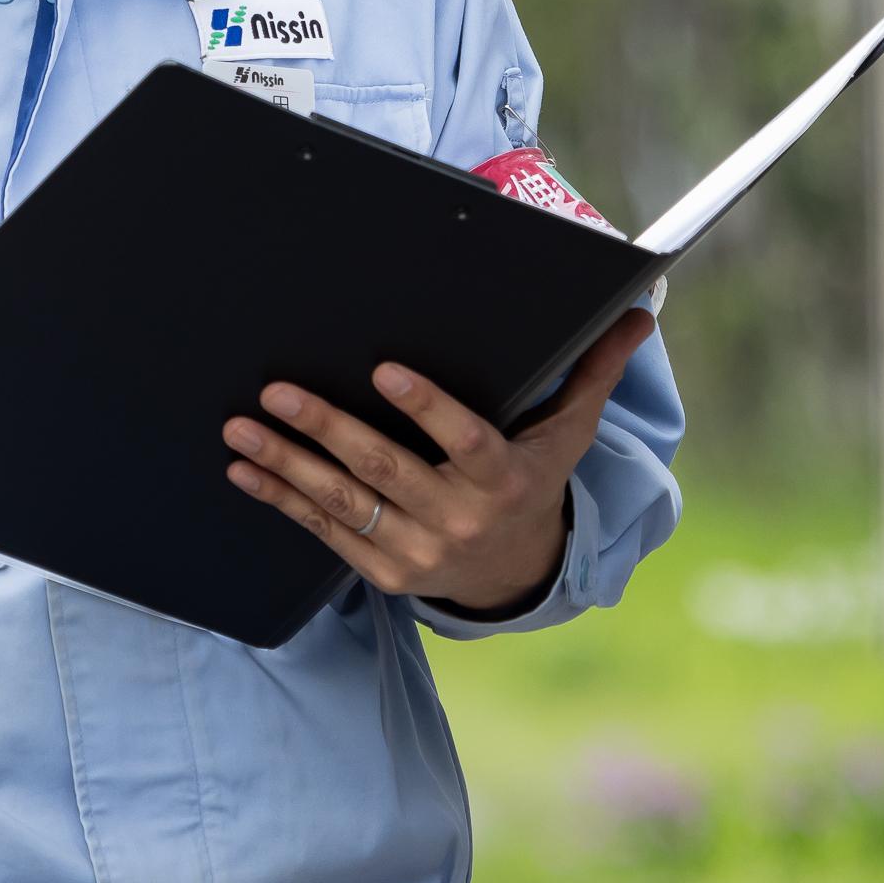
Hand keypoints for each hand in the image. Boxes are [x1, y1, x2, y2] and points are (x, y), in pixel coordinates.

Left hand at [224, 308, 654, 614]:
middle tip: (278, 391)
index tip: (384, 371)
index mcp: (504, 479)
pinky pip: (325, 533)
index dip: (426, 408)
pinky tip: (245, 471)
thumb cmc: (535, 479)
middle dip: (326, 429)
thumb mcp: (569, 431)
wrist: (515, 572)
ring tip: (242, 428)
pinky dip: (282, 500)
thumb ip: (594, 370)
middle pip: (385, 470)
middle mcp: (459, 519)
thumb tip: (641, 310)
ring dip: (288, 464)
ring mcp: (417, 551)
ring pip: (344, 503)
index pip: (465, 442)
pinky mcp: (383, 571)